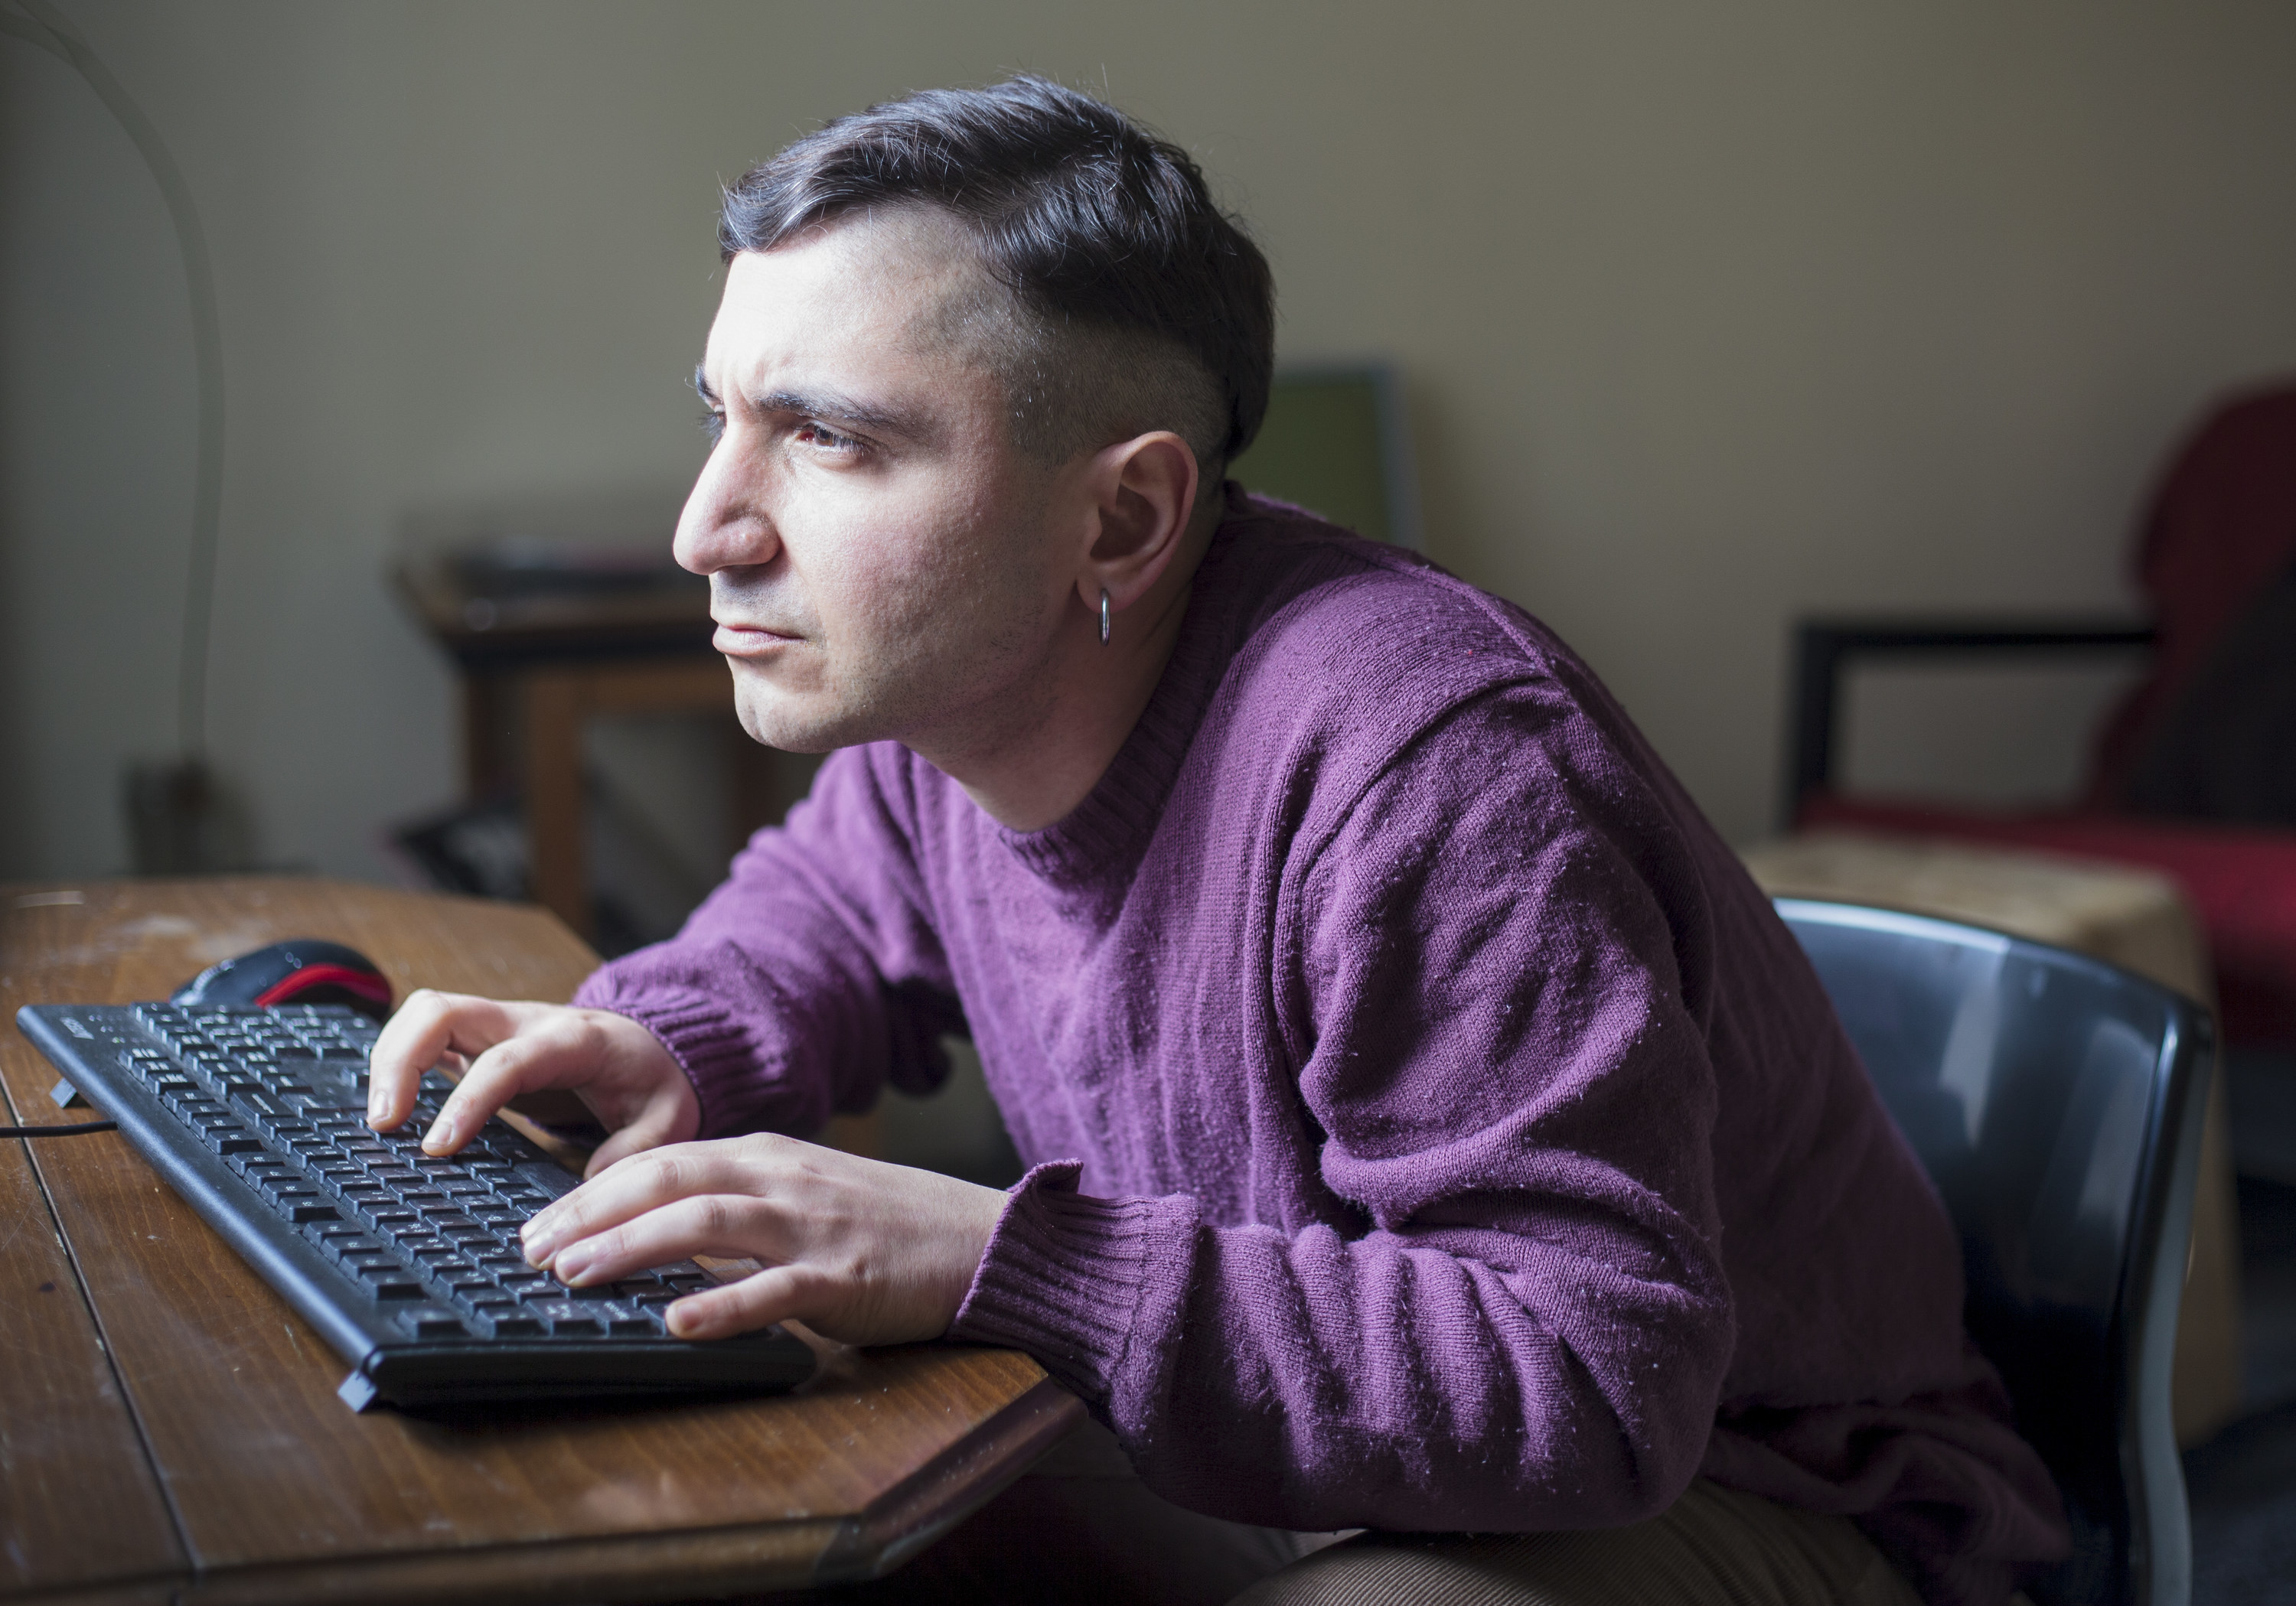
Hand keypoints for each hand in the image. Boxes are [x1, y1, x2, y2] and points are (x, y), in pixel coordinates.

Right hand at [366, 990, 698, 1175]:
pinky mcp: (478, 1039)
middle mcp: (526, 1021)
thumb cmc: (653, 1080)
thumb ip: (638, 1149)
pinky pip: (425, 1032)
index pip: (507, 1060)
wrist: (652, 1042)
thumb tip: (592, 1184)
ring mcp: (497, 1024)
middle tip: (383, 1126)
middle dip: (400, 1061)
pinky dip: (396, 1060)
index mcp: (572, 1040)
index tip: (436, 1146)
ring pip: (424, 1014)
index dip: (467, 1099)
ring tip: (378, 1122)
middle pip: (443, 1011)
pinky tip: (388, 1106)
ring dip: (389, 1059)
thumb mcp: (668, 1116)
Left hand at [518, 1135, 1006, 1345]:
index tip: (537, 1222)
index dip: (592, 1190)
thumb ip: (739, 1206)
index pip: (662, 1159)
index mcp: (769, 1157)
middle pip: (668, 1179)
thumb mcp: (805, 1194)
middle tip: (529, 1247)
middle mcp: (782, 1181)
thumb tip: (653, 1238)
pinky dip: (721, 1305)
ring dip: (631, 1246)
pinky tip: (675, 1322)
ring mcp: (812, 1227)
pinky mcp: (843, 1277)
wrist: (980, 1237)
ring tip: (574, 1273)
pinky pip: (773, 1290)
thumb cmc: (888, 1223)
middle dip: (588, 1212)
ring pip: (706, 1222)